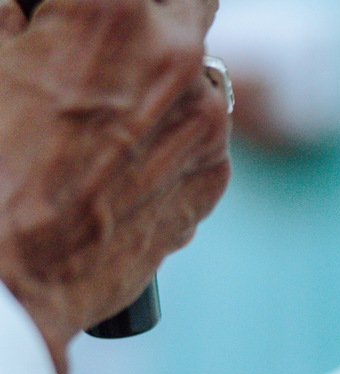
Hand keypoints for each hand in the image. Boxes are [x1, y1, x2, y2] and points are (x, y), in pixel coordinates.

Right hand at [0, 0, 231, 373]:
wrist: (11, 277)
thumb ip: (21, 25)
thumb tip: (28, 15)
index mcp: (112, 9)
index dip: (102, 5)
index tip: (76, 20)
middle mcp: (178, 57)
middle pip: (187, 4)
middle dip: (152, 18)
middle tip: (113, 46)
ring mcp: (207, 121)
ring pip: (198, 74)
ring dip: (164, 82)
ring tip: (105, 120)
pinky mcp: (216, 175)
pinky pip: (201, 137)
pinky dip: (171, 139)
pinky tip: (119, 167)